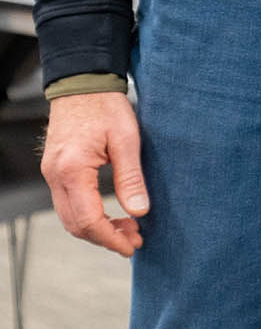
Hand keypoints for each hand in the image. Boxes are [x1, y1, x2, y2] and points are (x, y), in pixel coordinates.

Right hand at [41, 91, 147, 256]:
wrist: (83, 81)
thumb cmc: (105, 104)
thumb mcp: (126, 139)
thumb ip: (131, 178)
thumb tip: (140, 212)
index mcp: (72, 170)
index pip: (88, 220)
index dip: (110, 238)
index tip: (131, 246)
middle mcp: (55, 176)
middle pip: (76, 225)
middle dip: (105, 238)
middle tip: (134, 239)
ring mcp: (52, 174)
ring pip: (70, 217)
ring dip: (97, 228)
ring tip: (128, 228)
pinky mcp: (56, 170)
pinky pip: (68, 203)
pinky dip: (88, 214)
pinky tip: (110, 213)